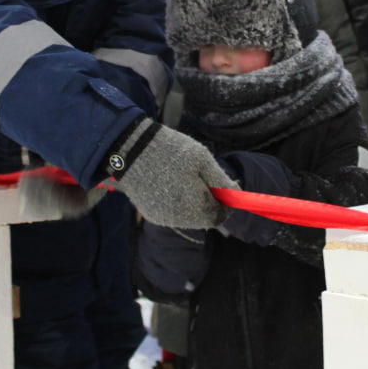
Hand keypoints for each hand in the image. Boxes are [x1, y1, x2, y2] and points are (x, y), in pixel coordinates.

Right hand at [106, 120, 235, 228]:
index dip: (227, 202)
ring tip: (186, 177)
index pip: (220, 215)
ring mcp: (163, 218)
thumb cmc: (171, 151)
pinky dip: (178, 202)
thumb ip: (221, 181)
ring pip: (189, 216)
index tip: (227, 185)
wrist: (131, 149)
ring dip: (194, 202)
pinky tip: (172, 183)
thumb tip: (236, 195)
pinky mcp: (151, 213)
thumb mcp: (202, 160)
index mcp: (195, 206)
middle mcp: (179, 219)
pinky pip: (173, 213)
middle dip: (210, 201)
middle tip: (205, 177)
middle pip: (204, 218)